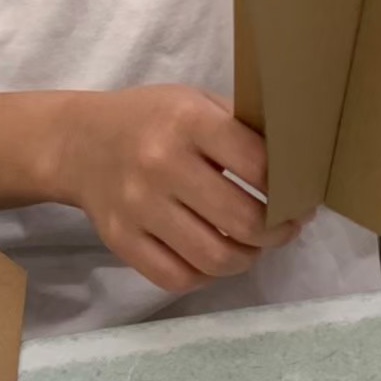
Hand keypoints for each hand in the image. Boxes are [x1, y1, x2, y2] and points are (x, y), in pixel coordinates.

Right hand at [54, 85, 304, 293]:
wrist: (79, 141)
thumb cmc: (150, 118)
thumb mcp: (194, 102)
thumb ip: (239, 128)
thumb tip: (295, 162)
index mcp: (187, 121)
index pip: (258, 165)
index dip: (289, 186)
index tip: (301, 194)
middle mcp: (162, 163)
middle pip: (243, 219)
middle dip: (278, 230)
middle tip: (286, 227)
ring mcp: (139, 206)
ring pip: (215, 257)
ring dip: (248, 258)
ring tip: (255, 245)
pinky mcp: (122, 241)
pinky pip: (179, 278)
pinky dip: (207, 275)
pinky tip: (215, 255)